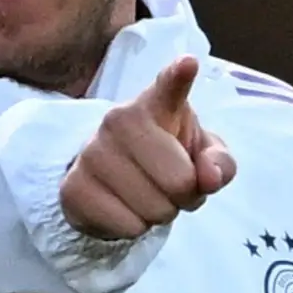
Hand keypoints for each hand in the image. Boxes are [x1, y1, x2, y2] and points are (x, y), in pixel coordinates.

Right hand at [60, 55, 237, 239]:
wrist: (112, 184)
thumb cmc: (167, 160)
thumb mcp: (201, 156)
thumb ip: (219, 163)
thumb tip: (210, 178)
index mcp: (154, 105)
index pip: (168, 86)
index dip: (178, 77)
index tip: (188, 64)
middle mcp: (117, 121)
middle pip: (179, 181)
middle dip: (185, 197)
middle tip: (171, 187)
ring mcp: (90, 153)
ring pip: (154, 209)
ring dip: (160, 214)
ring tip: (147, 195)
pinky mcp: (73, 187)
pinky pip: (128, 226)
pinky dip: (135, 228)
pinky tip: (123, 208)